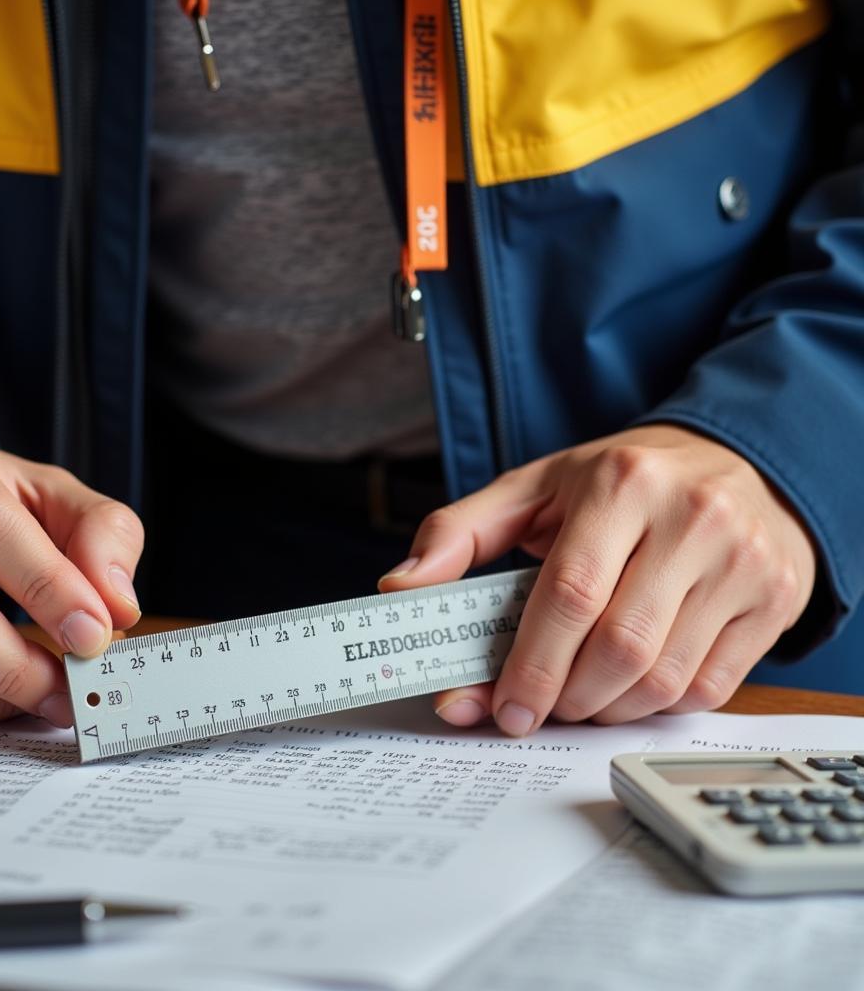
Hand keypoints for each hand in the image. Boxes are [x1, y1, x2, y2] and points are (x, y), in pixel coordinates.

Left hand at [379, 425, 815, 734]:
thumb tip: (397, 588)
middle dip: (565, 697)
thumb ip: (459, 533)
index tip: (501, 707)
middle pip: (619, 646)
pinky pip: (709, 688)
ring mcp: (743, 562)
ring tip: (579, 694)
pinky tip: (631, 684)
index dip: (531, 663)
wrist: (731, 464)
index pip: (570, 592)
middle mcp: (691, 519)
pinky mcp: (775, 602)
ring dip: (607, 708)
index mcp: (621, 483)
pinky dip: (656, 705)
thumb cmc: (618, 483)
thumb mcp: (534, 488)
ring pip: (665, 677)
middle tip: (536, 707)